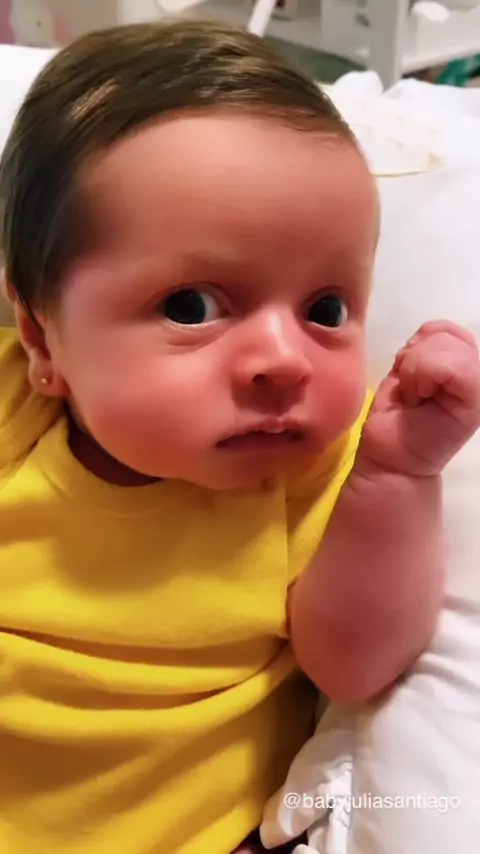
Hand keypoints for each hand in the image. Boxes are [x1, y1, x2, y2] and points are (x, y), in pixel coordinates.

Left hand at [358, 320, 479, 476]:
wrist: (393, 456)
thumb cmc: (398, 416)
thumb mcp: (409, 369)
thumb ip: (425, 344)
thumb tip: (427, 334)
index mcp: (465, 361)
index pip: (443, 328)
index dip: (417, 347)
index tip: (411, 378)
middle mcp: (479, 370)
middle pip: (443, 333)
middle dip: (414, 359)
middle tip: (414, 391)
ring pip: (444, 347)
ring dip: (415, 372)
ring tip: (417, 397)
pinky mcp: (477, 401)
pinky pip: (447, 366)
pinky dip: (420, 379)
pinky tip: (419, 401)